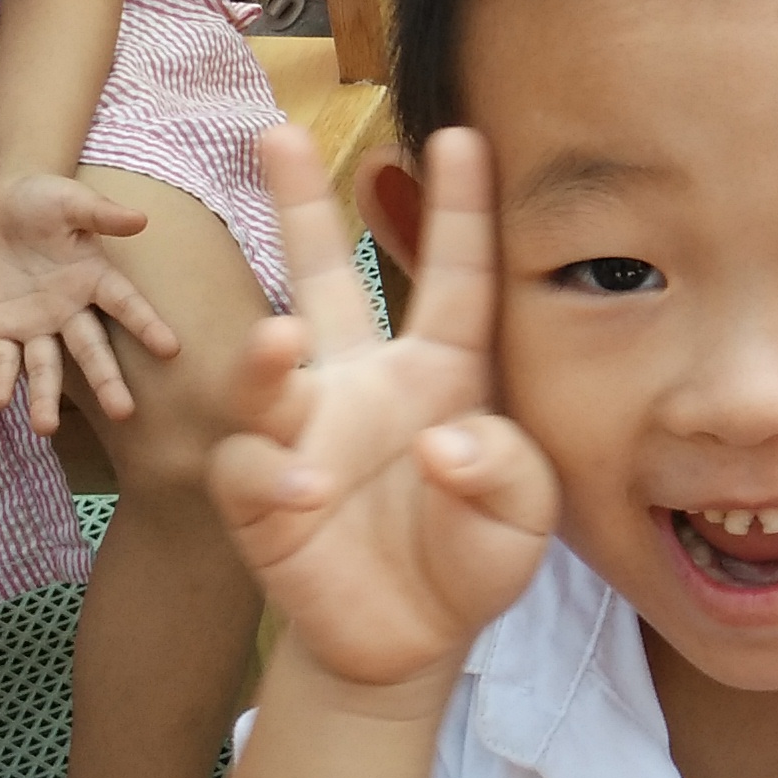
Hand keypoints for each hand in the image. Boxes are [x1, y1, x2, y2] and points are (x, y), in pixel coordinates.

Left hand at [0, 175, 178, 433]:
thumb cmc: (44, 198)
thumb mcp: (72, 200)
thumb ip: (101, 213)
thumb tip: (141, 220)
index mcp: (96, 278)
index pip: (126, 307)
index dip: (147, 326)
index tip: (172, 350)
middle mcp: (71, 309)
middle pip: (90, 351)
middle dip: (106, 381)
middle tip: (123, 413)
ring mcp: (36, 323)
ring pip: (45, 367)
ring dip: (45, 398)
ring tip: (44, 429)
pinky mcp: (0, 327)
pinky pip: (1, 358)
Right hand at [207, 125, 557, 690]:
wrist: (414, 643)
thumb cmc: (475, 556)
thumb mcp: (525, 512)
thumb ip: (505, 470)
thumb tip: (441, 439)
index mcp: (444, 370)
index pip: (455, 274)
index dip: (459, 208)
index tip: (462, 134)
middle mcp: (366, 382)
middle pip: (327, 277)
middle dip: (301, 205)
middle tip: (273, 134)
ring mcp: (308, 432)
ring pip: (267, 368)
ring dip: (267, 354)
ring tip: (279, 339)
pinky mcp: (264, 496)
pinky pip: (252, 467)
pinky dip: (274, 474)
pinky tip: (310, 491)